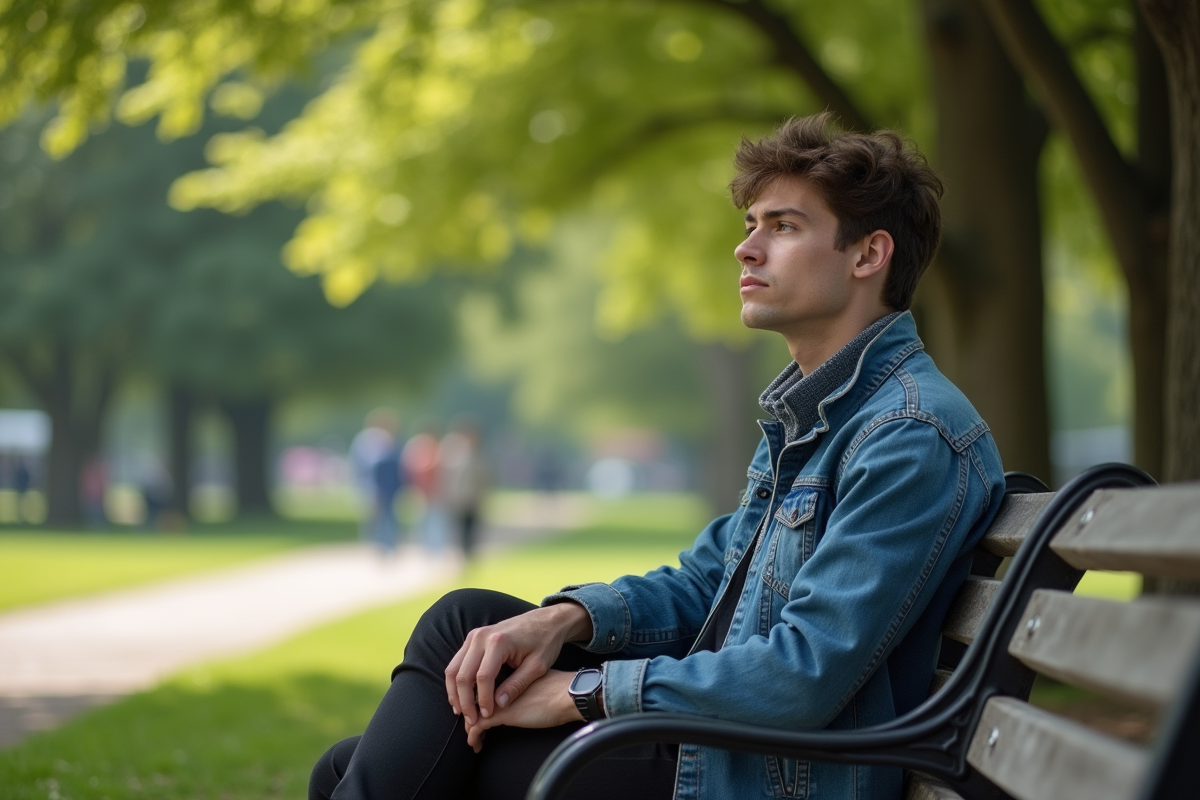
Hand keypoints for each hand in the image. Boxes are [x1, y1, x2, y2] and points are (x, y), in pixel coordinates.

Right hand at [444, 602, 591, 725]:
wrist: (547, 620)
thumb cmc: (545, 642)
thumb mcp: (537, 666)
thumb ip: (517, 685)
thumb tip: (499, 706)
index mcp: (499, 642)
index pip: (483, 677)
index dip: (483, 700)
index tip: (487, 716)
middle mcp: (481, 637)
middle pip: (462, 674)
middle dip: (464, 701)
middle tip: (471, 720)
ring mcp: (475, 635)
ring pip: (453, 668)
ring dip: (455, 692)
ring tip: (462, 712)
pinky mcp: (473, 637)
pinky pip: (457, 662)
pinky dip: (457, 681)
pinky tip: (462, 696)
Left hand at [464, 670, 580, 751]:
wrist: (566, 695)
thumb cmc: (556, 689)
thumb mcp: (533, 683)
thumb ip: (519, 686)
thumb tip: (514, 696)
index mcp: (505, 675)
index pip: (481, 688)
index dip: (476, 702)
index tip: (477, 713)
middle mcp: (497, 685)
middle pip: (474, 701)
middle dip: (470, 716)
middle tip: (471, 730)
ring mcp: (497, 699)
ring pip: (472, 713)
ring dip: (470, 728)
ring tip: (474, 740)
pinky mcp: (501, 714)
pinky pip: (477, 726)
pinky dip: (473, 736)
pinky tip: (476, 745)